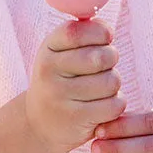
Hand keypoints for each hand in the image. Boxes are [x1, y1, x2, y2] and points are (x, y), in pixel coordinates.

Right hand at [26, 21, 123, 152]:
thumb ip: (85, 34)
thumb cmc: (62, 79)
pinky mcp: (74, 119)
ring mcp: (59, 96)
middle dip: (111, 60)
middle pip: (102, 57)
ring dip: (113, 86)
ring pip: (111, 82)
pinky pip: (114, 105)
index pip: (78, 31)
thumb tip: (106, 30)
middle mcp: (48, 71)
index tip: (104, 40)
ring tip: (97, 90)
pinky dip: (115, 105)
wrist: (38, 123)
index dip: (101, 33)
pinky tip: (100, 107)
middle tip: (101, 68)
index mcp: (48, 49)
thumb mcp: (63, 51)